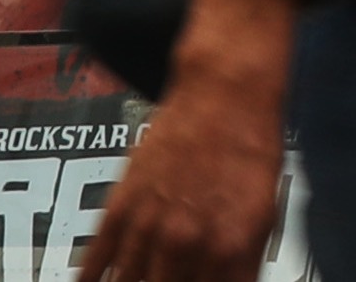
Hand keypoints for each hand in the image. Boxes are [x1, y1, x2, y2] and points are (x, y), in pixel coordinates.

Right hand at [88, 0, 310, 281]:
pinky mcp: (121, 205)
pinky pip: (97, 256)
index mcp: (227, 248)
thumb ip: (243, 266)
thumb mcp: (264, 214)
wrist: (226, 93)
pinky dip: (91, 277)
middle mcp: (184, 241)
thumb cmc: (251, 148)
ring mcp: (148, 224)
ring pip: (129, 281)